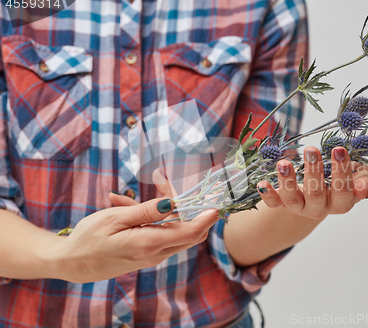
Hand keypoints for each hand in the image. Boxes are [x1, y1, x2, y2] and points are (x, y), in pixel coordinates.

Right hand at [51, 195, 217, 283]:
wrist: (72, 263)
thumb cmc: (89, 239)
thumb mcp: (115, 219)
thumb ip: (147, 211)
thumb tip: (174, 203)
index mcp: (149, 244)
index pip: (191, 232)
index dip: (207, 217)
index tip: (218, 202)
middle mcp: (156, 253)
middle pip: (190, 231)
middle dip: (188, 206)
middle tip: (167, 182)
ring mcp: (153, 256)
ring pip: (177, 231)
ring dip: (168, 208)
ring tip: (142, 188)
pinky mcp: (148, 254)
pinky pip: (162, 234)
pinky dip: (155, 217)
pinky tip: (126, 205)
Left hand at [256, 146, 367, 218]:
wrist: (321, 190)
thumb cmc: (343, 177)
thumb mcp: (359, 176)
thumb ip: (365, 180)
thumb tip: (364, 189)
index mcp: (342, 202)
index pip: (343, 190)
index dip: (342, 171)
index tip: (338, 149)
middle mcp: (320, 208)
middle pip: (316, 194)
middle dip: (313, 171)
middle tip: (311, 149)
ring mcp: (299, 207)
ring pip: (292, 200)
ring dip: (288, 181)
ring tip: (284, 163)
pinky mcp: (283, 204)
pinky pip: (273, 203)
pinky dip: (267, 195)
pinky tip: (261, 183)